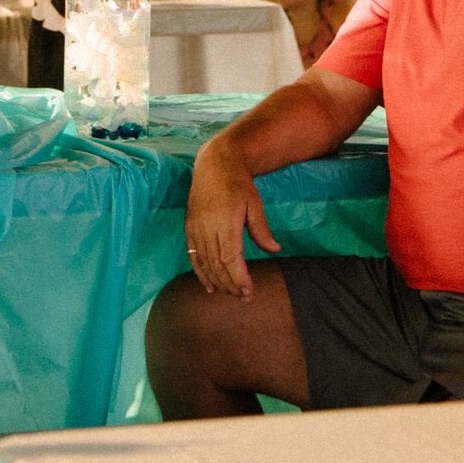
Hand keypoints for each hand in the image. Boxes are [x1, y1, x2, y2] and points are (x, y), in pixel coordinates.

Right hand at [183, 139, 280, 298]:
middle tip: (245, 298)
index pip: (230, 259)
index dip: (239, 278)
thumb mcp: (254, 204)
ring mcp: (195, 228)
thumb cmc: (238, 183)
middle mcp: (207, 227)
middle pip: (217, 265)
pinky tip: (210, 286)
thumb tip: (275, 250)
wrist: (214, 164)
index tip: (250, 292)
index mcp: (225, 221)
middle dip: (231, 285)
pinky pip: (193, 256)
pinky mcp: (189, 227)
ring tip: (231, 294)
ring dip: (218, 282)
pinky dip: (200, 273)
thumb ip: (261, 230)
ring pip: (205, 263)